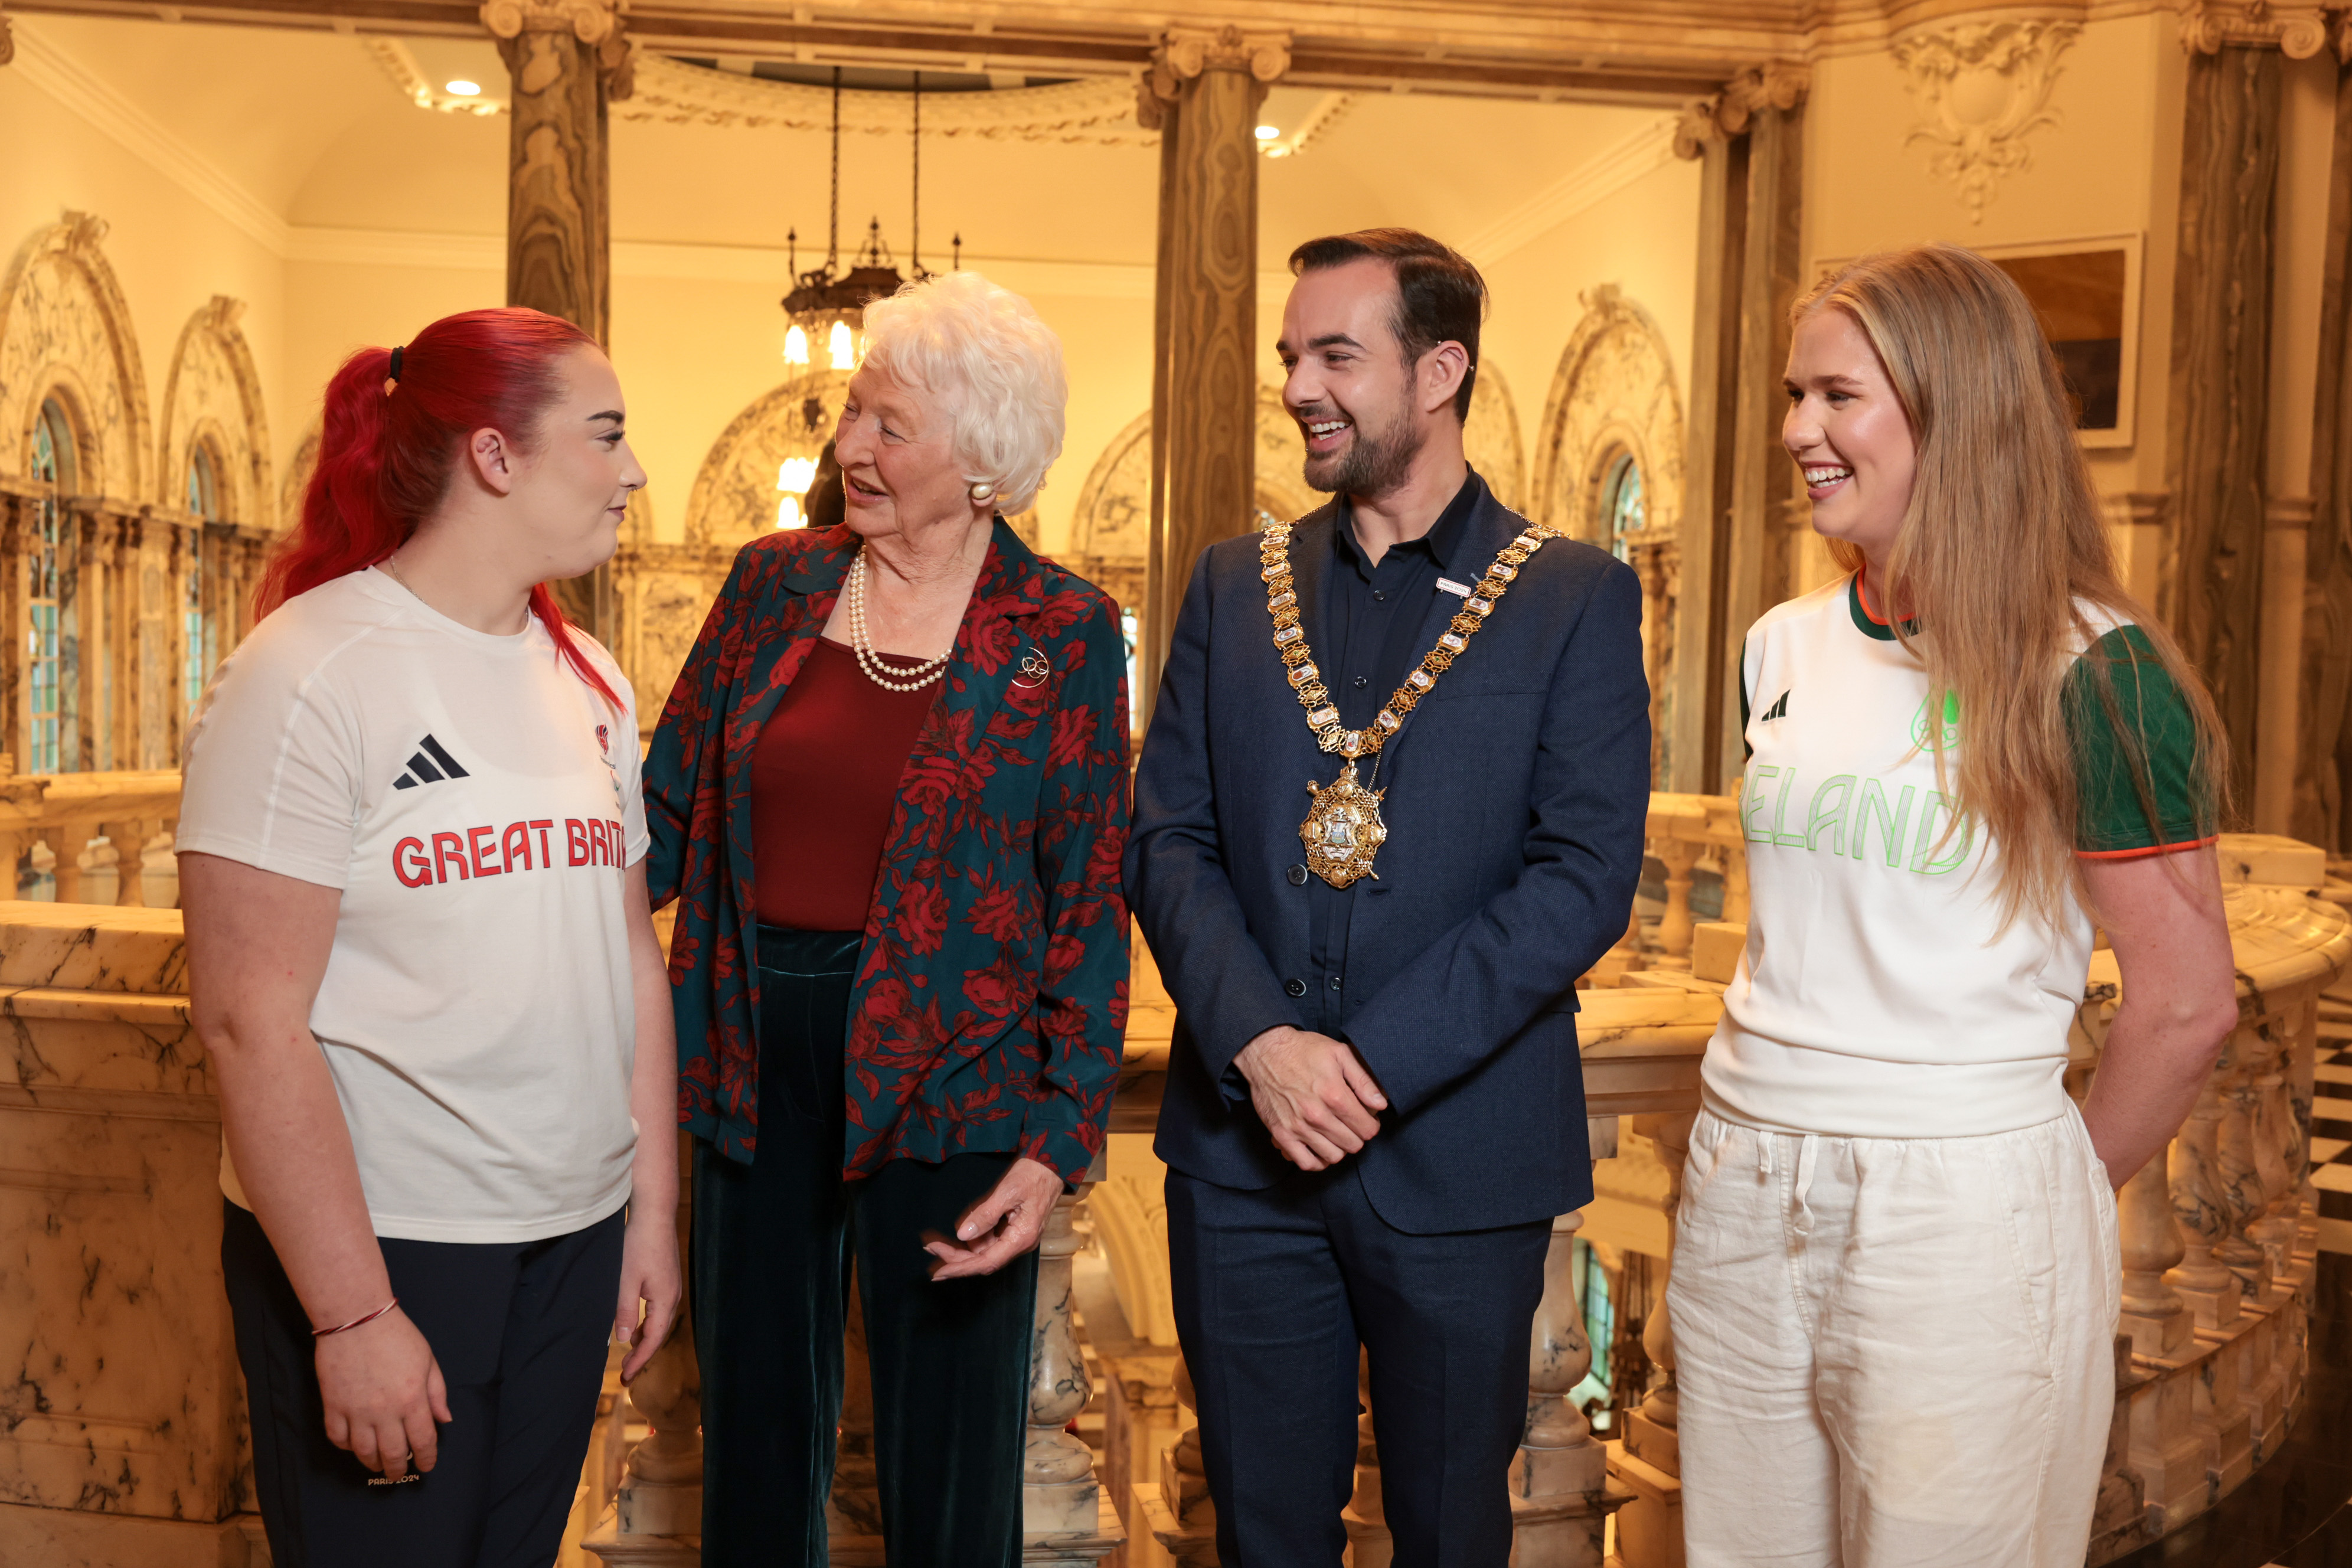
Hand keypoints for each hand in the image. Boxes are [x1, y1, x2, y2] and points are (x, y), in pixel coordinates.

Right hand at [315, 1307, 451, 1478]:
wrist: (357, 1319)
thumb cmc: (396, 1335)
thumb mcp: (427, 1360)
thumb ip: (437, 1393)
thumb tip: (444, 1420)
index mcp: (413, 1399)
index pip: (423, 1440)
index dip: (427, 1458)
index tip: (427, 1465)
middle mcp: (385, 1411)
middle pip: (393, 1453)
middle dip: (399, 1469)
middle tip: (400, 1474)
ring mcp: (356, 1411)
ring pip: (364, 1452)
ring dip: (373, 1463)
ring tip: (379, 1465)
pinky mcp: (333, 1406)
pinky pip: (338, 1438)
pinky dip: (347, 1447)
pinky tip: (355, 1446)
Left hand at [615, 1203, 683, 1381]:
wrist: (654, 1214)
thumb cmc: (639, 1245)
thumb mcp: (626, 1281)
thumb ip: (625, 1312)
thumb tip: (624, 1339)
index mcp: (665, 1300)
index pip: (653, 1339)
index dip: (640, 1360)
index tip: (627, 1378)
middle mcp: (673, 1296)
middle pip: (659, 1333)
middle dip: (643, 1353)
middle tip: (626, 1372)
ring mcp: (671, 1286)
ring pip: (658, 1321)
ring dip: (644, 1338)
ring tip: (628, 1352)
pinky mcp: (666, 1277)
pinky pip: (658, 1308)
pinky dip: (647, 1322)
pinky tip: (635, 1324)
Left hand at [925, 1157, 1064, 1280]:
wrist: (1053, 1163)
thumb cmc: (1033, 1174)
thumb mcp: (1007, 1191)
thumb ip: (985, 1214)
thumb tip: (963, 1235)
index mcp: (1022, 1238)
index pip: (987, 1262)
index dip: (961, 1268)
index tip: (939, 1271)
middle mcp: (1021, 1243)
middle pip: (983, 1259)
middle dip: (956, 1257)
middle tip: (930, 1248)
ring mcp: (1018, 1237)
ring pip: (985, 1250)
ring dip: (962, 1247)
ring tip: (937, 1240)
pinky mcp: (1015, 1230)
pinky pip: (990, 1240)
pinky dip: (974, 1237)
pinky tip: (963, 1228)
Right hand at [1235, 1026, 1387, 1171]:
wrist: (1265, 1052)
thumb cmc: (1303, 1051)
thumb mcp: (1339, 1053)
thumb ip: (1363, 1080)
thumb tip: (1381, 1103)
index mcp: (1335, 1095)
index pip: (1367, 1129)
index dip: (1371, 1124)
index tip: (1366, 1118)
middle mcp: (1317, 1115)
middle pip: (1353, 1144)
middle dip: (1357, 1135)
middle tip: (1351, 1124)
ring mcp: (1298, 1127)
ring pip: (1333, 1156)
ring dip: (1339, 1148)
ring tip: (1336, 1134)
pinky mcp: (1281, 1135)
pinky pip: (1306, 1163)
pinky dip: (1317, 1161)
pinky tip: (1320, 1149)